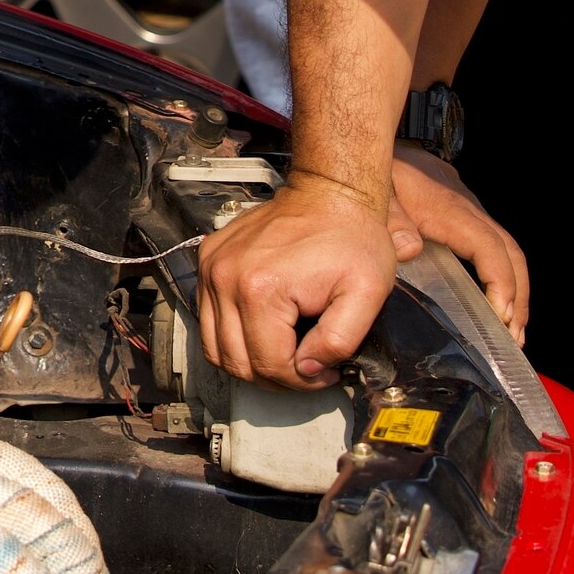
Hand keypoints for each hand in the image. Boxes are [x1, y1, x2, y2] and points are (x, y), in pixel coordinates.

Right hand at [196, 170, 393, 388]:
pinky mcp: (208, 260)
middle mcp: (226, 278)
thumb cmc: (350, 237)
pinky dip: (231, 334)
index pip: (268, 364)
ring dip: (248, 360)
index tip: (324, 371)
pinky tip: (263, 328)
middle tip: (305, 367)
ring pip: (214, 346)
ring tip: (284, 351)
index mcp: (261, 289)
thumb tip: (307, 370)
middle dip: (274, 375)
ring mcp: (212, 267)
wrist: (329, 192)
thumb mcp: (366, 295)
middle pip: (236, 361)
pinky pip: (207, 318)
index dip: (300, 381)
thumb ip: (339, 342)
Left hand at [386, 147, 529, 342]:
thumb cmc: (370, 169)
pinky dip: (499, 274)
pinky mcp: (459, 212)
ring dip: (513, 289)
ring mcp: (466, 209)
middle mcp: (465, 207)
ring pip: (505, 249)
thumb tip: (408, 249)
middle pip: (509, 252)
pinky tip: (492, 297)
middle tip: (515, 337)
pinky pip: (490, 245)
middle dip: (518, 296)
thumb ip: (388, 219)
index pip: (488, 247)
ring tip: (512, 329)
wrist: (367, 141)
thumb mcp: (374, 191)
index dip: (500, 282)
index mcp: (448, 207)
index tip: (501, 315)